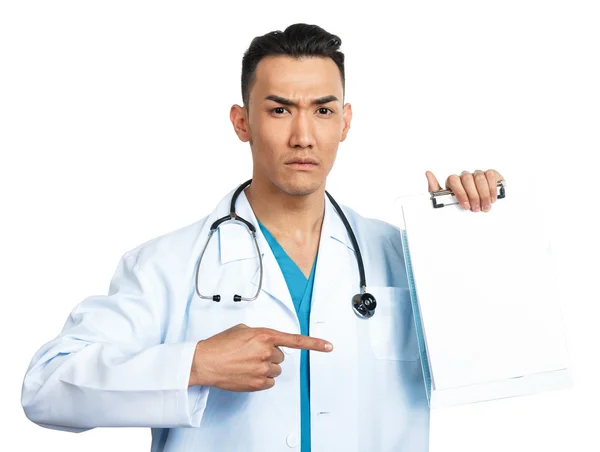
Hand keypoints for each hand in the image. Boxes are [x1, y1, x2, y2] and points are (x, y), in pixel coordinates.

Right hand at [188, 323, 332, 390]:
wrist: (205, 362)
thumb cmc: (220, 345)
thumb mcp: (242, 330)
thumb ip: (260, 333)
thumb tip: (267, 341)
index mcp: (264, 336)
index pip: (295, 340)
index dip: (315, 343)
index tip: (328, 346)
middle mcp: (266, 352)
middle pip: (281, 356)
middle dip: (270, 355)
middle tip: (253, 354)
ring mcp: (263, 369)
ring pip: (275, 370)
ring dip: (266, 367)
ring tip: (247, 364)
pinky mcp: (258, 383)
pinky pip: (269, 382)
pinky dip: (261, 379)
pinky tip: (247, 373)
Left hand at [425, 169, 504, 211]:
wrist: (475, 211)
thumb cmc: (458, 206)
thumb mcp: (445, 202)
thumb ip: (435, 190)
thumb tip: (428, 173)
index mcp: (453, 181)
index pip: (453, 180)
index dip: (460, 193)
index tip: (465, 206)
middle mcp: (465, 176)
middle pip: (467, 179)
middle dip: (473, 196)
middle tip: (476, 209)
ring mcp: (477, 174)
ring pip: (479, 177)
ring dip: (483, 194)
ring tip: (484, 206)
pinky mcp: (490, 175)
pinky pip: (490, 175)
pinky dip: (492, 188)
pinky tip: (492, 198)